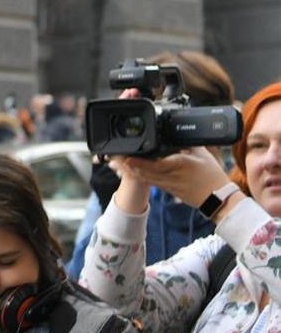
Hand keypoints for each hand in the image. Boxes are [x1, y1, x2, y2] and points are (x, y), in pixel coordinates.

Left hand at [114, 146, 229, 210]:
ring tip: (117, 162)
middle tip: (114, 157)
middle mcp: (170, 176)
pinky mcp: (166, 189)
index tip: (128, 157)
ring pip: (144, 178)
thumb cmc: (212, 177)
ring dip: (130, 170)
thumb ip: (189, 143)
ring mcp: (167, 184)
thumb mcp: (203, 155)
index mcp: (180, 165)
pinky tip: (128, 171)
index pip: (157, 164)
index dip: (140, 162)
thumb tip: (181, 134)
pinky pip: (149, 182)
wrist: (217, 198)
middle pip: (144, 171)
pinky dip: (138, 176)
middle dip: (128, 164)